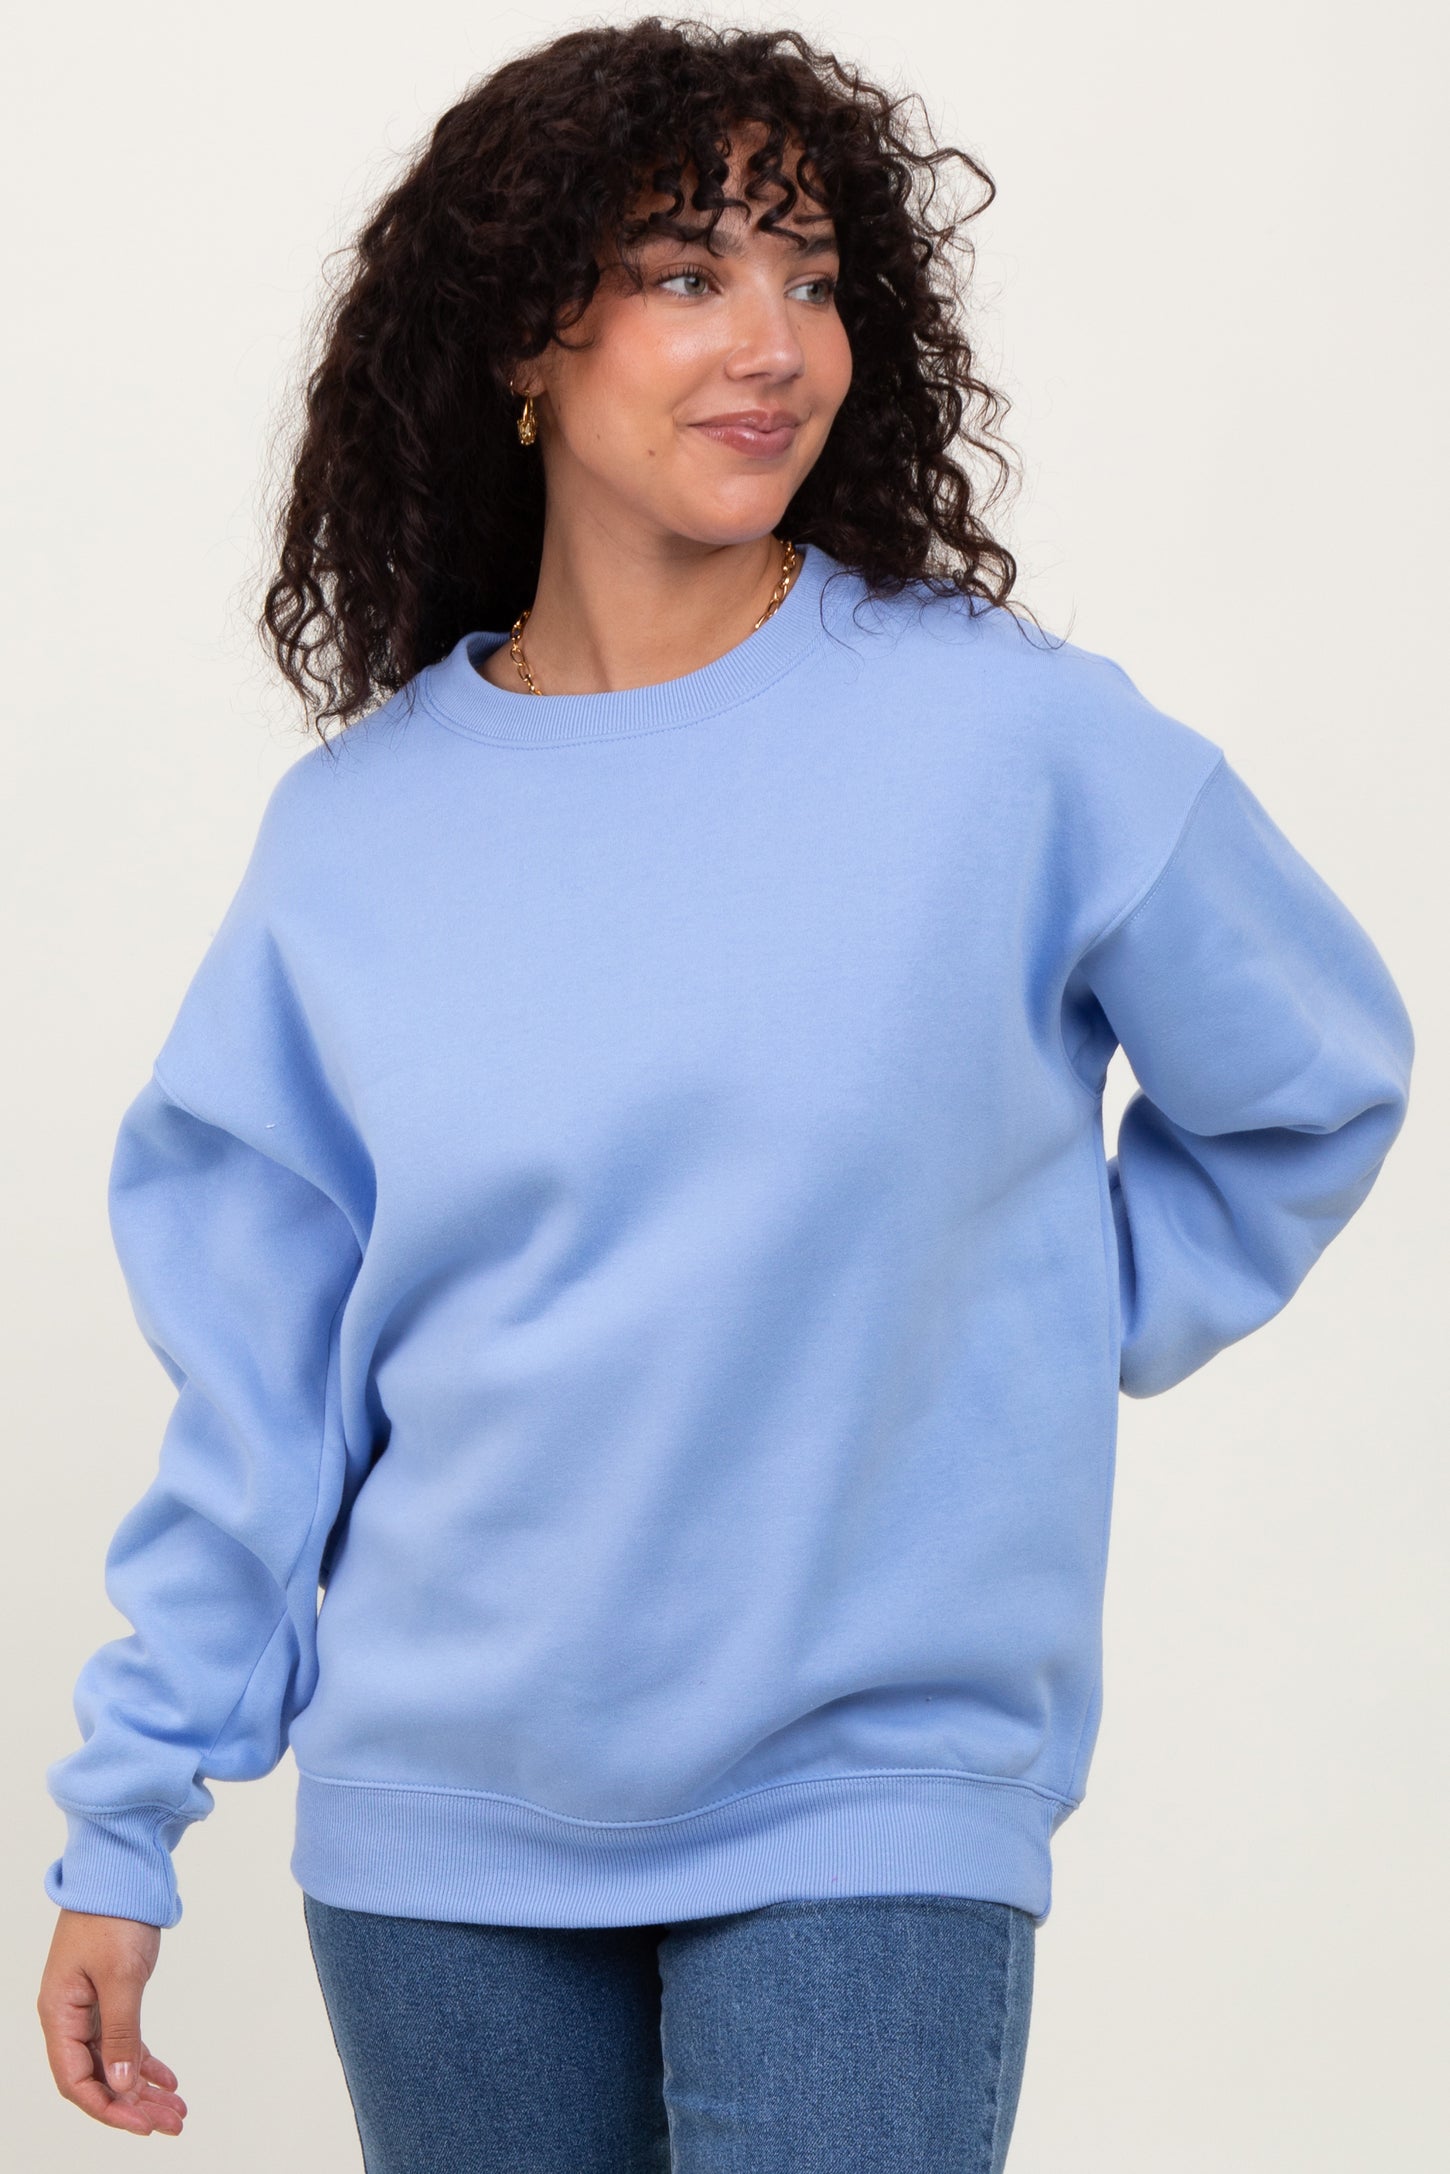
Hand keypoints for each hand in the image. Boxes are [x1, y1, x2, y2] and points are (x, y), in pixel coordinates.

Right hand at [37, 1909, 187, 2136]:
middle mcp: (69, 2015)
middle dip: (133, 2104)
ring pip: (114, 2061)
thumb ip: (121, 2032)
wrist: (122, 1868)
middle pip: (97, 2077)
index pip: (76, 2080)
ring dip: (144, 2086)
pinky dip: (146, 2059)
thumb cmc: (113, 1915)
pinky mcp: (110, 1994)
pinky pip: (125, 2039)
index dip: (108, 2107)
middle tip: (172, 2123)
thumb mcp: (121, 1976)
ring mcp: (89, 2006)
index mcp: (59, 2013)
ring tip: (177, 2109)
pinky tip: (169, 2078)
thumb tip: (123, 2083)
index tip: (143, 2125)